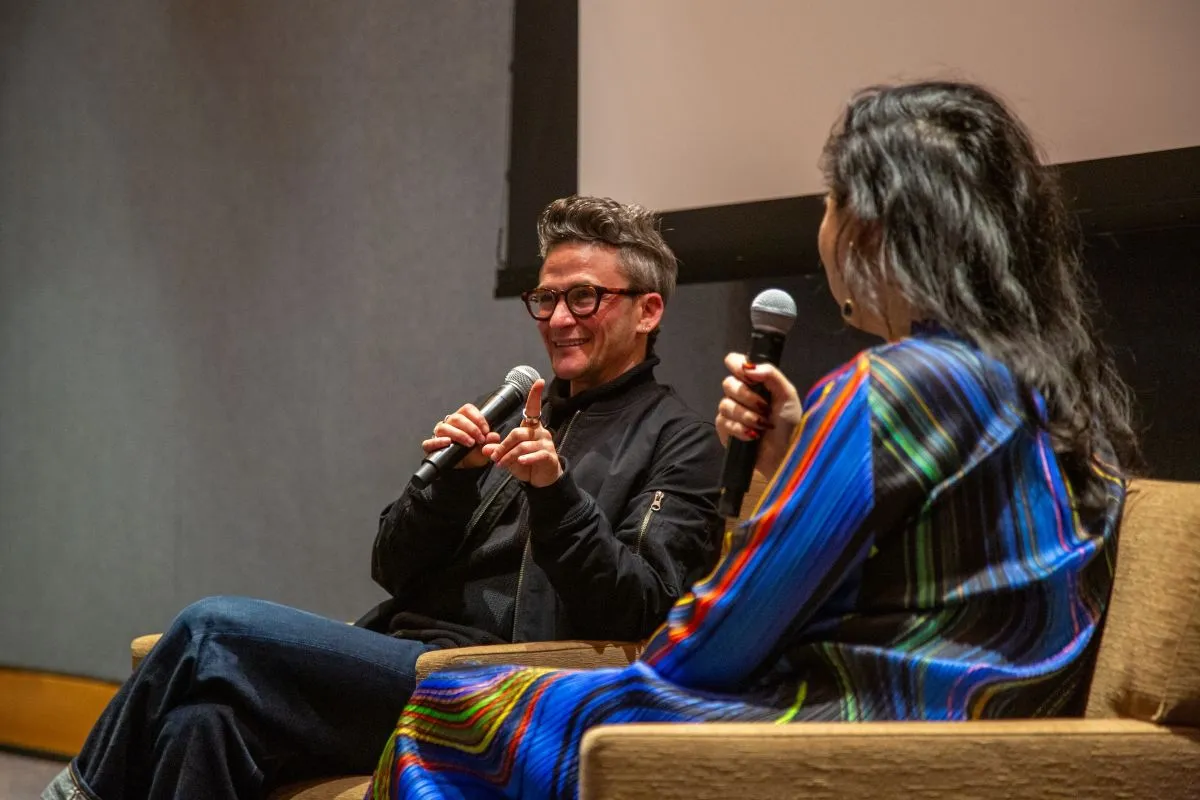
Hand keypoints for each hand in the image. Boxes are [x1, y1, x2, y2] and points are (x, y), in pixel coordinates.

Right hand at [423, 403, 501, 468]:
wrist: (464, 469)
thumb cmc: (472, 454)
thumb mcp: (485, 449)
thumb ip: (490, 442)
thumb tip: (494, 436)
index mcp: (462, 419)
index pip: (467, 409)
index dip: (477, 417)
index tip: (486, 430)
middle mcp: (449, 424)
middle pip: (457, 417)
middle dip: (471, 428)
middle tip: (480, 439)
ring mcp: (439, 434)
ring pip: (444, 427)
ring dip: (459, 434)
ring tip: (469, 443)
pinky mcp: (431, 446)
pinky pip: (429, 442)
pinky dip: (438, 442)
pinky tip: (448, 443)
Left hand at [482, 378, 561, 486]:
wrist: (542, 480)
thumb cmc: (526, 463)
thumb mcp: (509, 456)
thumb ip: (498, 450)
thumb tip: (484, 448)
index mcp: (532, 428)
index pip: (533, 409)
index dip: (535, 395)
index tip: (538, 381)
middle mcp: (540, 432)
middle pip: (518, 433)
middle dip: (503, 445)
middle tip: (494, 457)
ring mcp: (546, 444)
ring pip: (523, 446)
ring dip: (509, 455)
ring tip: (501, 464)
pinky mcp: (549, 456)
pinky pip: (536, 454)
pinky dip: (526, 459)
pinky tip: (520, 462)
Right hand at [715, 352, 802, 477]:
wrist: (786, 454)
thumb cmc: (790, 424)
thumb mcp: (787, 395)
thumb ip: (771, 375)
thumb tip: (749, 366)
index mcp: (756, 382)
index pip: (734, 362)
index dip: (737, 365)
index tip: (749, 376)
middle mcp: (741, 394)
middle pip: (728, 383)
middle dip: (747, 396)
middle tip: (764, 407)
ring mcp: (731, 412)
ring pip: (725, 404)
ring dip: (747, 415)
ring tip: (762, 424)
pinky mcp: (725, 429)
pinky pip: (724, 422)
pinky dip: (741, 429)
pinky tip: (753, 436)